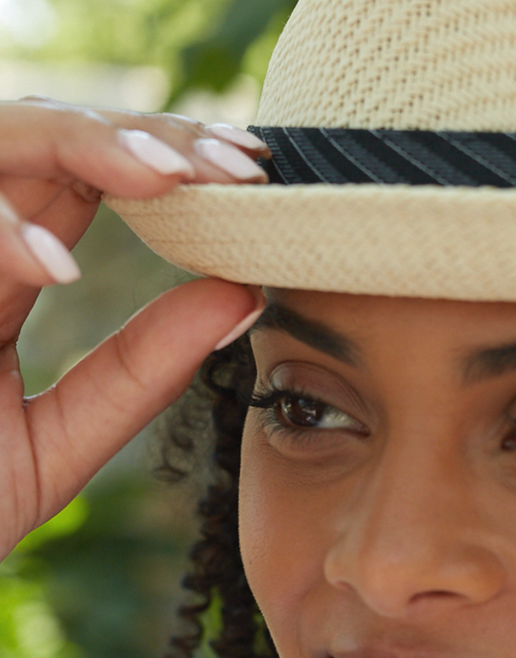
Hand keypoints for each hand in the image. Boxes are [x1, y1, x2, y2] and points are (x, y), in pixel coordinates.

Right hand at [0, 98, 267, 558]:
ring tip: (168, 178)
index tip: (252, 173)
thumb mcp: (59, 441)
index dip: (164, 159)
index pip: (78, 178)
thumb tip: (244, 294)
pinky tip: (58, 267)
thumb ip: (140, 370)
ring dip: (75, 147)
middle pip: (36, 132)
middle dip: (139, 134)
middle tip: (236, 163)